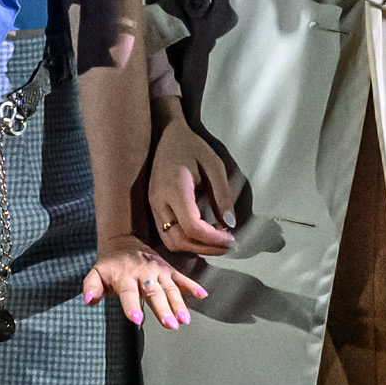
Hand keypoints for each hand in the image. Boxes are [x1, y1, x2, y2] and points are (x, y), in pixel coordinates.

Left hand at [84, 237, 208, 327]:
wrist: (123, 241)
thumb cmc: (110, 265)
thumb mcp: (95, 274)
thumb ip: (91, 287)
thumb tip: (89, 300)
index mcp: (124, 276)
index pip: (128, 294)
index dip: (131, 307)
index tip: (136, 320)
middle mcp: (143, 274)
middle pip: (154, 293)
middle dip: (162, 310)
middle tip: (170, 325)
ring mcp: (158, 271)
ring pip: (170, 288)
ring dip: (179, 304)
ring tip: (184, 320)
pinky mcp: (168, 270)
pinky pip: (182, 278)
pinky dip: (192, 286)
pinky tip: (202, 295)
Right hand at [147, 107, 239, 257]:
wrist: (166, 136)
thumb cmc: (191, 146)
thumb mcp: (214, 163)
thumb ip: (223, 193)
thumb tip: (230, 223)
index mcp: (174, 189)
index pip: (191, 226)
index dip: (213, 238)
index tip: (232, 238)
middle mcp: (159, 202)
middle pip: (179, 241)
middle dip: (206, 248)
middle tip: (228, 245)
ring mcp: (154, 207)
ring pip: (171, 242)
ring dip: (195, 247)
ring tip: (217, 241)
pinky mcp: (155, 209)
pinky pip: (168, 235)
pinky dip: (187, 240)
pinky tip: (204, 233)